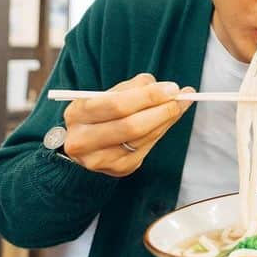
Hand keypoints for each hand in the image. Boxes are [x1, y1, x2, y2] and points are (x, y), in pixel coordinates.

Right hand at [61, 73, 193, 175]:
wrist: (85, 141)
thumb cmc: (100, 111)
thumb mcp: (108, 93)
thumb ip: (135, 88)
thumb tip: (167, 89)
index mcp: (77, 114)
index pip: (117, 105)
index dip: (148, 96)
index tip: (172, 88)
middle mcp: (83, 141)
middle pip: (131, 127)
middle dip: (161, 111)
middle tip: (180, 98)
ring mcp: (100, 159)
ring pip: (142, 139)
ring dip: (166, 120)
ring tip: (179, 105)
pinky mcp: (118, 169)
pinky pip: (147, 148)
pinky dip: (160, 131)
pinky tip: (167, 120)